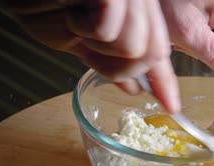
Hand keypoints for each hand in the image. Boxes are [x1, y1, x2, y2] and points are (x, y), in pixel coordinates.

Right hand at [0, 0, 179, 112]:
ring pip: (134, 47)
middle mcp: (139, 0)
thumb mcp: (85, 41)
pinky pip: (109, 31)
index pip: (157, 52)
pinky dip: (82, 29)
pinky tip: (70, 12)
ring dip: (97, 45)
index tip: (171, 106)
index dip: (165, 83)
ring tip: (76, 21)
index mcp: (136, 10)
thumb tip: (135, 88)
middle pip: (151, 55)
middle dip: (119, 65)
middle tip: (89, 45)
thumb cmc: (42, 5)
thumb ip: (114, 63)